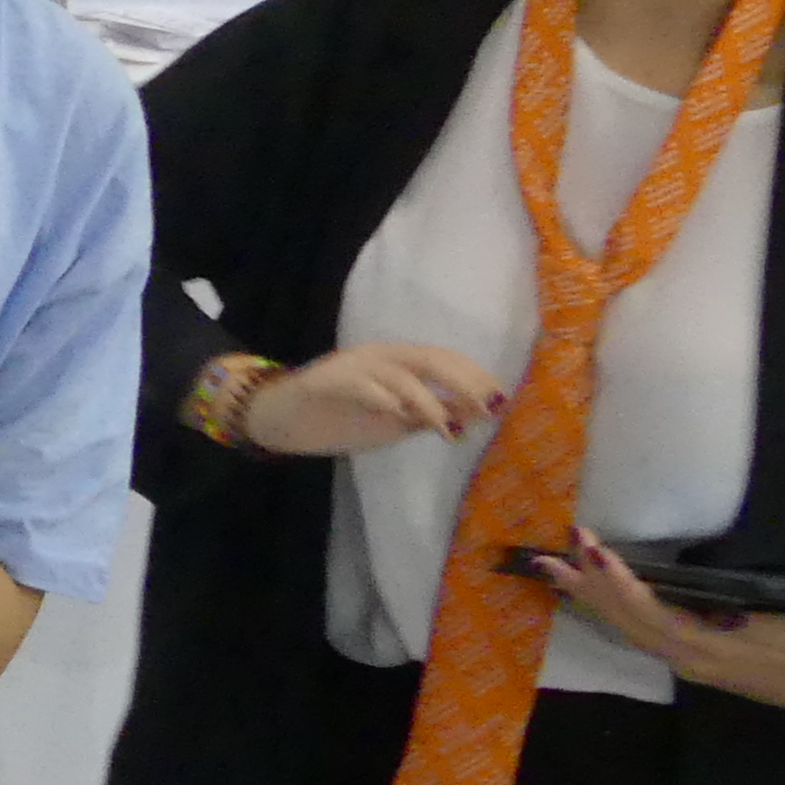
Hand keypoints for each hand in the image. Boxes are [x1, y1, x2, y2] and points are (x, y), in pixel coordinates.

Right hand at [240, 343, 508, 457]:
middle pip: (432, 360)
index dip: (475, 375)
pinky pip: (365, 385)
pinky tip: (402, 417)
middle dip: (464, 382)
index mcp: (398, 361)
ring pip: (402, 374)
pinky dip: (387, 399)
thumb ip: (430, 414)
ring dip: (430, 401)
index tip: (501, 399)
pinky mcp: (330, 381)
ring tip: (449, 428)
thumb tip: (476, 415)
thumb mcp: (395, 420)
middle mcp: (380, 355)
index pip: (445, 358)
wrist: (283, 418)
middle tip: (490, 408)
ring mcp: (355, 366)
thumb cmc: (342, 419)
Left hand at [528, 528, 784, 722]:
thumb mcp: (776, 619)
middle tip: (547, 556)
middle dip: (586, 587)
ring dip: (593, 598)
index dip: (617, 582)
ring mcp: (688, 664)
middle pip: (626, 621)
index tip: (593, 550)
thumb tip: (685, 585)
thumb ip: (727, 609)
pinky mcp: (693, 661)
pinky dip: (615, 612)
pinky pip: (642, 635)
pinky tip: (595, 598)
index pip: (648, 612)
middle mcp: (686, 659)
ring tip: (556, 572)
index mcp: (704, 648)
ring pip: (628, 630)